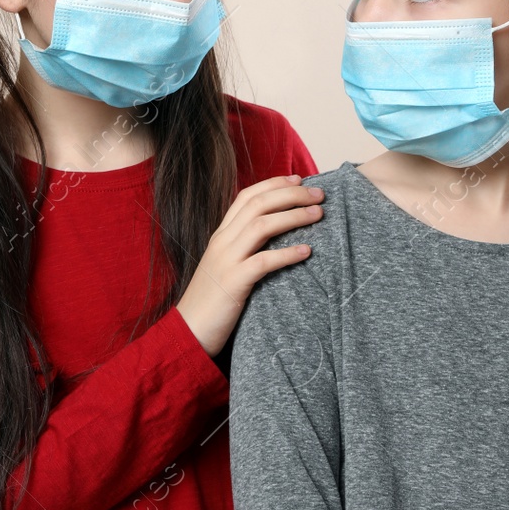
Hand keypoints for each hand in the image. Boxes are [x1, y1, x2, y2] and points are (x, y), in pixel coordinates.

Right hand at [177, 175, 324, 355]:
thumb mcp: (225, 265)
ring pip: (262, 225)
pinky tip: (307, 251)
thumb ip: (243, 247)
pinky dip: (287, 253)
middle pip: (258, 204)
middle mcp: (222, 241)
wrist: (188, 330)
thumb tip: (274, 233)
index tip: (299, 179)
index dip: (274, 184)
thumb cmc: (212, 300)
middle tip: (320, 194)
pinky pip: (264, 261)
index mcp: (220, 235)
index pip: (246, 196)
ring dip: (294, 216)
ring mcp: (226, 260)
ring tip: (318, 214)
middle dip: (292, 194)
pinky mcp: (233, 283)